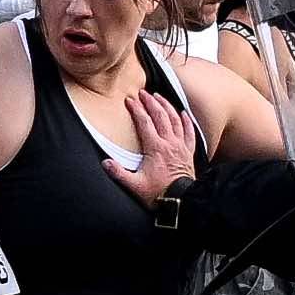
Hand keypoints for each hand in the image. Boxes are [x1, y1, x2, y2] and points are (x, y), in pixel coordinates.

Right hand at [105, 89, 196, 205]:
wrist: (182, 201)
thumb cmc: (159, 194)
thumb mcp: (135, 186)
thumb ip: (119, 173)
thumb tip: (105, 163)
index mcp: (155, 148)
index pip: (144, 122)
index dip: (136, 109)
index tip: (129, 100)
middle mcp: (169, 144)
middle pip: (160, 116)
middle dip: (151, 102)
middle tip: (143, 93)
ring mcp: (181, 147)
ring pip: (175, 120)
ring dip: (166, 106)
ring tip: (159, 97)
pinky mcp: (189, 153)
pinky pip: (190, 132)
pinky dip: (187, 121)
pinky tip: (183, 113)